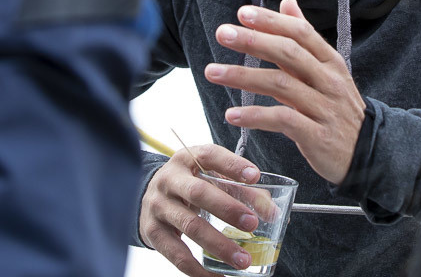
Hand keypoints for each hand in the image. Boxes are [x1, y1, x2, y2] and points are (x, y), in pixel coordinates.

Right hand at [139, 144, 263, 276]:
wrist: (149, 197)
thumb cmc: (188, 185)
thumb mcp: (210, 177)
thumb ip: (241, 190)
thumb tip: (271, 211)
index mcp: (187, 159)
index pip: (210, 156)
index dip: (232, 165)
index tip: (255, 176)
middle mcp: (169, 180)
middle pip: (198, 192)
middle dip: (227, 208)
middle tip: (252, 223)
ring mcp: (158, 206)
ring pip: (190, 226)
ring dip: (219, 245)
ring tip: (243, 259)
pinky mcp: (153, 232)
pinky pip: (177, 254)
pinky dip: (199, 270)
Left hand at [205, 0, 365, 184]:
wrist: (369, 153)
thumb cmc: (339, 109)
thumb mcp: (328, 70)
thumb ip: (305, 38)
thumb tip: (288, 2)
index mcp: (331, 62)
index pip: (301, 33)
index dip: (272, 21)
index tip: (243, 13)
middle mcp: (329, 81)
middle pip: (289, 53)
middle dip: (254, 41)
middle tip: (223, 33)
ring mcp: (324, 108)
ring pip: (280, 84)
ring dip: (243, 76)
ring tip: (213, 72)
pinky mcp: (317, 136)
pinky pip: (282, 120)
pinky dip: (255, 116)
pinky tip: (232, 115)